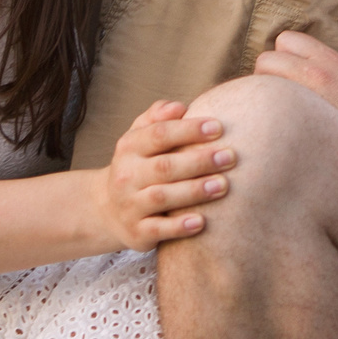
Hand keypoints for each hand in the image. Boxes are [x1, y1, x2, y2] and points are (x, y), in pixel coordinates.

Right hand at [90, 100, 235, 250]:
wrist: (107, 209)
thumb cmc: (138, 166)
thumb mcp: (140, 137)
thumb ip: (158, 117)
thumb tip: (180, 107)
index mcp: (129, 147)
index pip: (159, 134)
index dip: (189, 130)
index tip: (219, 127)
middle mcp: (126, 175)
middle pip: (164, 166)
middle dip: (199, 160)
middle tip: (230, 157)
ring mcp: (130, 205)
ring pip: (162, 197)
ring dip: (194, 191)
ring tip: (222, 185)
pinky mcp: (136, 232)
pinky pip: (158, 229)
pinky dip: (179, 227)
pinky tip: (201, 222)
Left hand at [256, 33, 337, 142]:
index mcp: (333, 62)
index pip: (287, 39)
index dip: (284, 55)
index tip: (289, 72)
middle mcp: (314, 73)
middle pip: (266, 58)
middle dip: (267, 73)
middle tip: (277, 93)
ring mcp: (302, 97)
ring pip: (260, 82)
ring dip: (263, 94)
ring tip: (274, 111)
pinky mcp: (295, 122)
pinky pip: (265, 111)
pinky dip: (266, 117)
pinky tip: (274, 129)